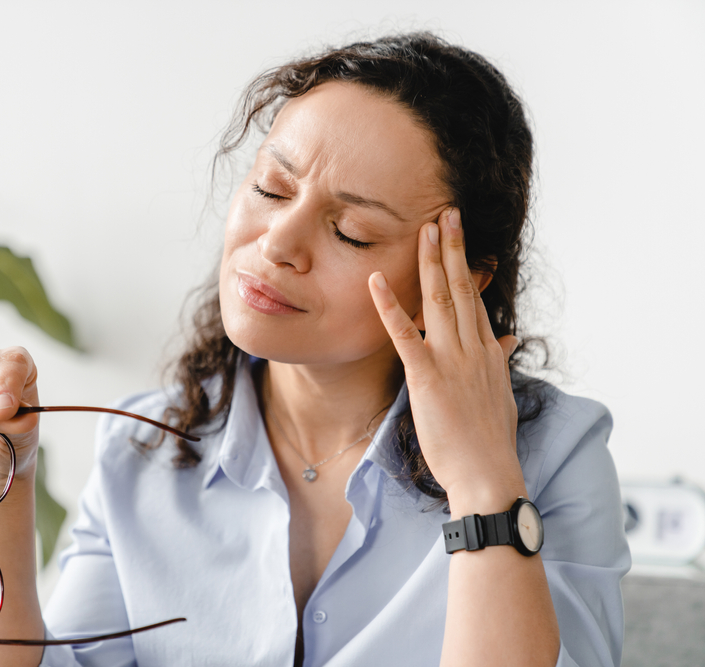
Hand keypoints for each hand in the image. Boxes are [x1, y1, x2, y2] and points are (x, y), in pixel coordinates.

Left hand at [368, 208, 523, 515]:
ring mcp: (451, 359)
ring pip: (438, 300)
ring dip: (430, 262)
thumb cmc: (490, 442)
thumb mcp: (500, 395)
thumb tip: (505, 340)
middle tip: (446, 214)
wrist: (487, 474)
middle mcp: (473, 348)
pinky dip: (389, 305)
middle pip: (460, 289)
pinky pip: (404, 333)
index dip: (465, 266)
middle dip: (452, 249)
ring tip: (426, 229)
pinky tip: (376, 280)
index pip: (473, 300)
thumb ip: (499, 362)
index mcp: (487, 352)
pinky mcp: (427, 375)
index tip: (458, 239)